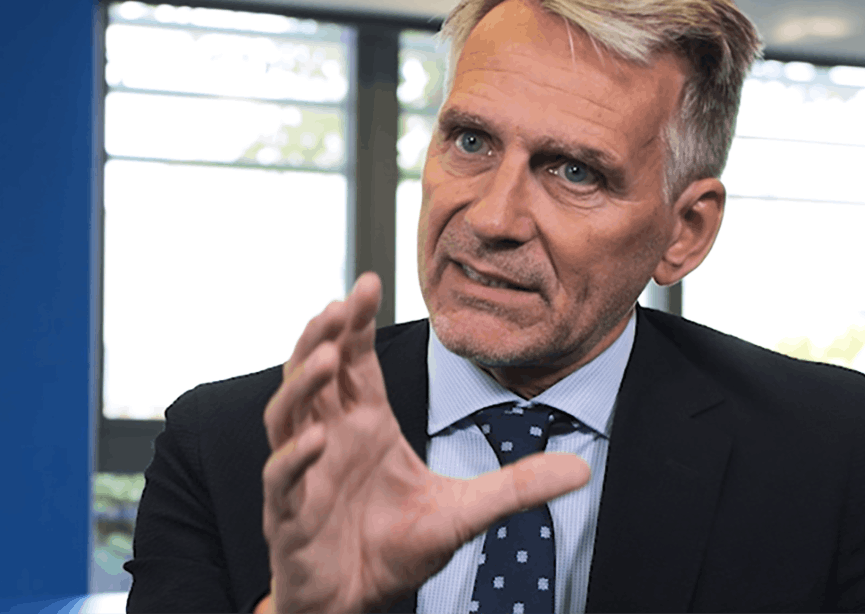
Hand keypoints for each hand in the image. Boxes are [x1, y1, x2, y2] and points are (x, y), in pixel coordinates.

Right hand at [261, 271, 590, 612]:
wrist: (358, 603)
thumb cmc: (396, 550)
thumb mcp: (465, 512)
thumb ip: (516, 486)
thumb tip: (581, 468)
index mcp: (365, 423)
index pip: (355, 361)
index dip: (355, 322)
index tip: (369, 282)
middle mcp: (329, 436)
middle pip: (314, 372)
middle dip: (322, 335)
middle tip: (340, 303)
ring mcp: (304, 472)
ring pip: (286, 412)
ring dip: (303, 381)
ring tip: (327, 355)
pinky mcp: (289, 513)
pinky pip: (283, 477)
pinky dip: (295, 456)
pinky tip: (316, 439)